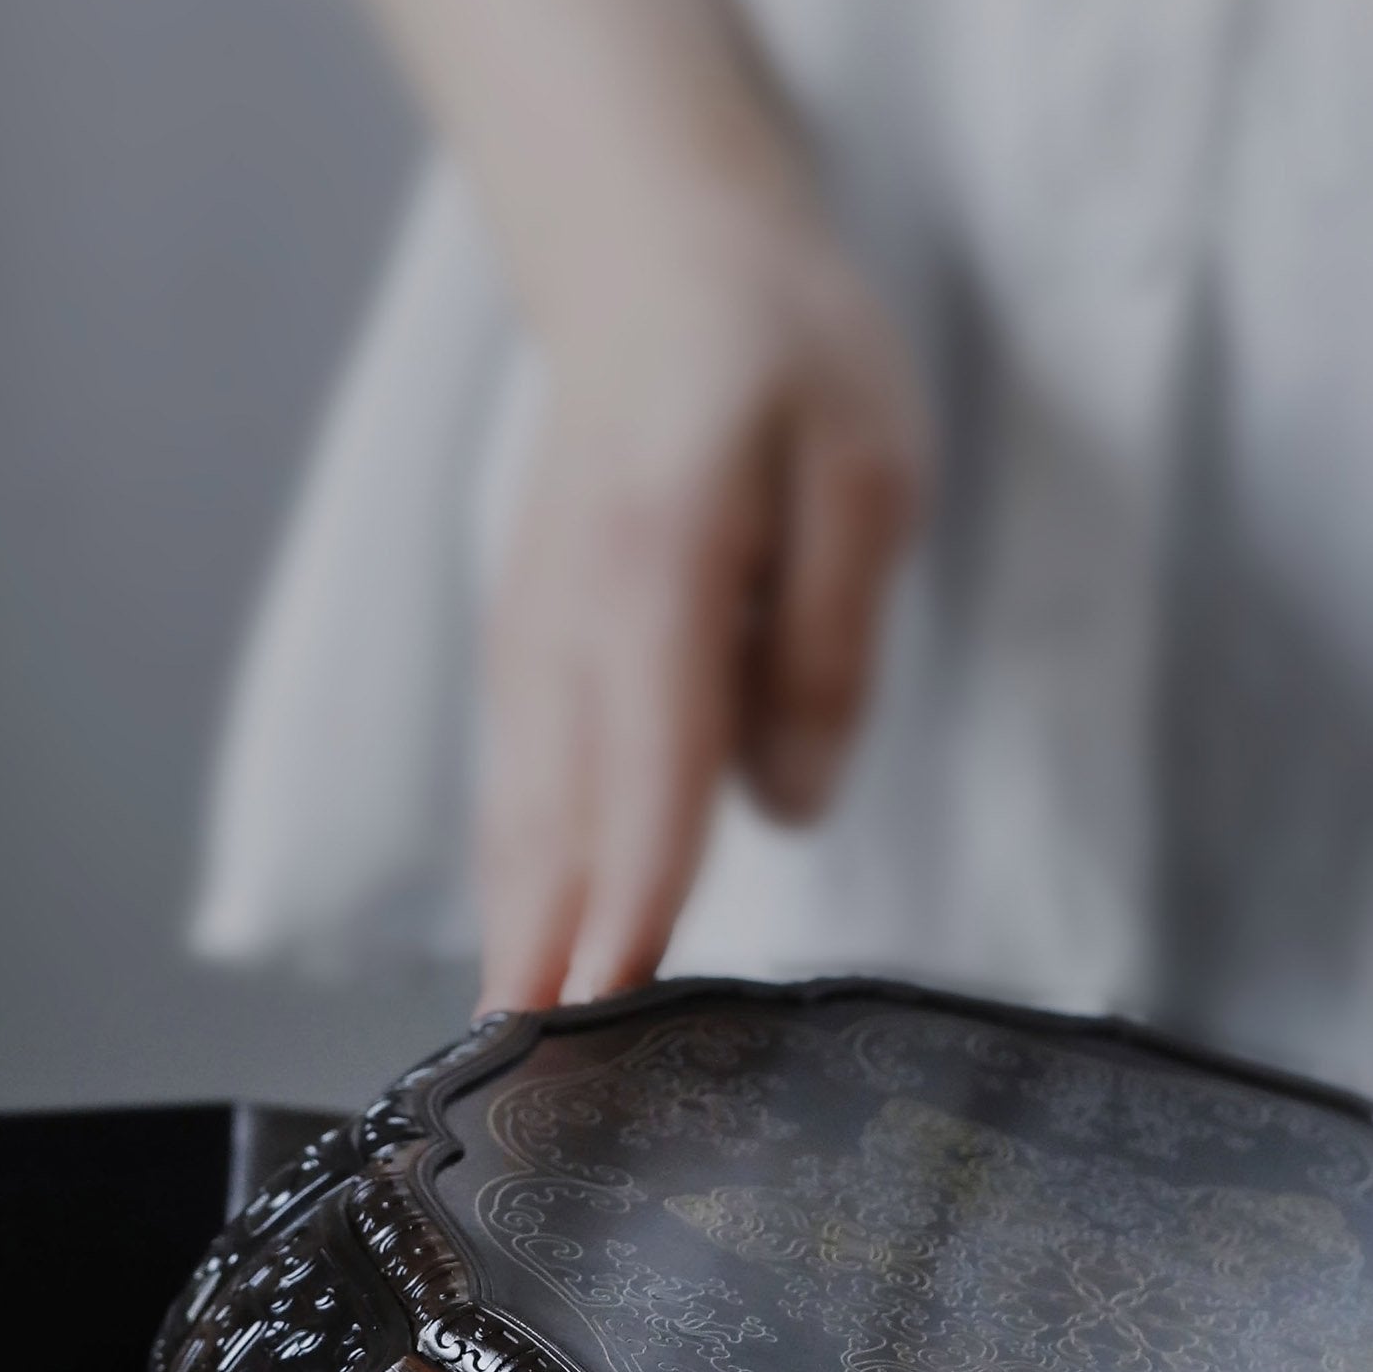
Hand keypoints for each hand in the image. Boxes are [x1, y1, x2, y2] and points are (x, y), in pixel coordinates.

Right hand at [476, 192, 923, 1010]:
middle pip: (554, 826)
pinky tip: (523, 956)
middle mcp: (566, 627)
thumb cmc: (780, 354)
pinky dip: (515, 882)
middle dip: (544, 965)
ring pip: (517, 820)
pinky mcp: (524, 655)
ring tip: (507, 1068)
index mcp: (655, 573)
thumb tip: (791, 803)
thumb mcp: (865, 472)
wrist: (650, 258)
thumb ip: (830, 638)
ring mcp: (528, 643)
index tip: (605, 1018)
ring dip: (514, 940)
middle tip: (530, 1113)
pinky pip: (516, 791)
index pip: (647, 775)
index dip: (629, 905)